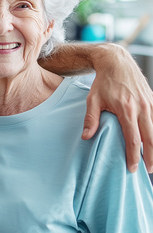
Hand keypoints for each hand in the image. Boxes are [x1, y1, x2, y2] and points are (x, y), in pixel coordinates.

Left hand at [82, 44, 152, 172]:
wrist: (116, 62)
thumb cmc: (102, 83)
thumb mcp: (92, 100)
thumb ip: (91, 119)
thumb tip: (86, 137)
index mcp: (126, 109)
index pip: (133, 139)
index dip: (133, 156)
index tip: (132, 168)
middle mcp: (142, 107)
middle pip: (150, 138)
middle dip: (150, 157)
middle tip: (148, 170)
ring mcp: (150, 103)